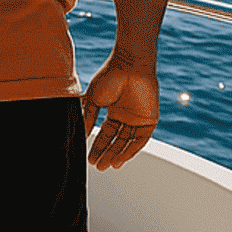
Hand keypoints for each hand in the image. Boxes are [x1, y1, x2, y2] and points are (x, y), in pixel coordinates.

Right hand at [81, 55, 158, 169]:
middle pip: (116, 140)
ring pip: (127, 142)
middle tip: (97, 165)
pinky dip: (131, 150)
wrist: (129, 65)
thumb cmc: (110, 76)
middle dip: (106, 153)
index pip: (105, 133)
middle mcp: (126, 117)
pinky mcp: (149, 120)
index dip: (97, 145)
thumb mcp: (94, 99)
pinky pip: (140, 140)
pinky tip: (120, 159)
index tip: (89, 157)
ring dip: (117, 154)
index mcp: (114, 110)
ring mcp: (138, 119)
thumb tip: (82, 134)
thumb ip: (89, 116)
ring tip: (107, 165)